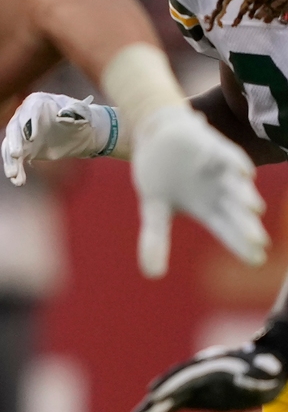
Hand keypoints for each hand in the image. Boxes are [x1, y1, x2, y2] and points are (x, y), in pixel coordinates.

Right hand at [2, 93, 116, 185]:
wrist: (78, 130)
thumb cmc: (80, 116)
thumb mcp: (82, 112)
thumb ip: (76, 110)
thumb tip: (64, 115)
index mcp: (37, 102)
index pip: (29, 112)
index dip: (29, 124)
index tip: (30, 138)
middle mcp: (23, 116)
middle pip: (14, 128)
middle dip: (14, 142)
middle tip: (16, 155)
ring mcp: (21, 133)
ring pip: (10, 146)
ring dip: (10, 161)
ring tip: (13, 175)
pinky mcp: (23, 148)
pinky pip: (15, 159)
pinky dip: (15, 169)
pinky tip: (18, 181)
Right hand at [129, 341, 285, 411]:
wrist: (261, 364)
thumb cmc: (266, 365)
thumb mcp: (269, 366)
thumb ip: (265, 368)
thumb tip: (268, 371)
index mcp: (209, 366)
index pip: (186, 377)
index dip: (170, 386)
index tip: (154, 396)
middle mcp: (194, 374)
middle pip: (169, 389)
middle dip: (152, 404)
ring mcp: (191, 386)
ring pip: (165, 399)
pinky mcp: (191, 397)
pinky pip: (169, 407)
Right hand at [132, 105, 268, 277]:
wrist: (154, 136)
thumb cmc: (160, 174)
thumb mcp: (153, 210)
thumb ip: (155, 240)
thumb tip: (152, 276)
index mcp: (208, 209)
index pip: (228, 231)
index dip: (241, 244)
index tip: (255, 259)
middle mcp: (218, 192)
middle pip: (237, 212)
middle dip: (247, 226)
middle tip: (258, 241)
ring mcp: (217, 170)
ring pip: (237, 186)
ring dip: (245, 195)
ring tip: (254, 208)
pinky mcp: (211, 146)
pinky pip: (227, 155)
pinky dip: (234, 162)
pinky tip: (243, 173)